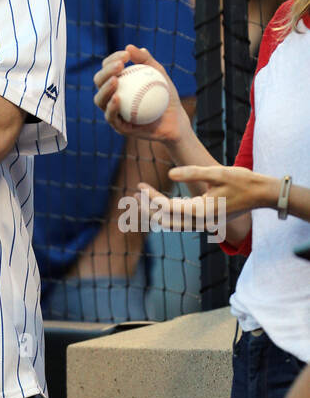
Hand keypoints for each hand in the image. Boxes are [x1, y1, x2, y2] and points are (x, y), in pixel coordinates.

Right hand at [93, 44, 188, 144]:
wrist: (176, 120)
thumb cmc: (166, 94)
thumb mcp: (159, 73)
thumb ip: (146, 60)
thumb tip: (129, 46)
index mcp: (117, 82)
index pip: (108, 68)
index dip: (113, 59)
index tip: (126, 55)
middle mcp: (110, 96)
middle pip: (99, 81)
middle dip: (106, 71)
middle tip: (119, 66)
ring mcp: (113, 111)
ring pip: (100, 99)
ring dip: (105, 88)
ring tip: (115, 80)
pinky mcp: (118, 126)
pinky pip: (110, 116)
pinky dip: (111, 107)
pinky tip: (117, 98)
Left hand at [136, 165, 274, 232]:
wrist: (261, 194)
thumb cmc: (241, 180)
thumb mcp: (216, 172)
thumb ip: (192, 173)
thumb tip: (170, 174)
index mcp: (201, 211)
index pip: (167, 207)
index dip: (150, 197)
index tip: (139, 185)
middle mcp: (200, 222)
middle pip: (165, 220)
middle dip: (147, 208)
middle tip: (136, 193)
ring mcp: (204, 224)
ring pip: (172, 224)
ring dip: (155, 213)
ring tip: (143, 199)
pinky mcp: (206, 221)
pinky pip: (181, 223)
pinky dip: (167, 215)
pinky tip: (160, 204)